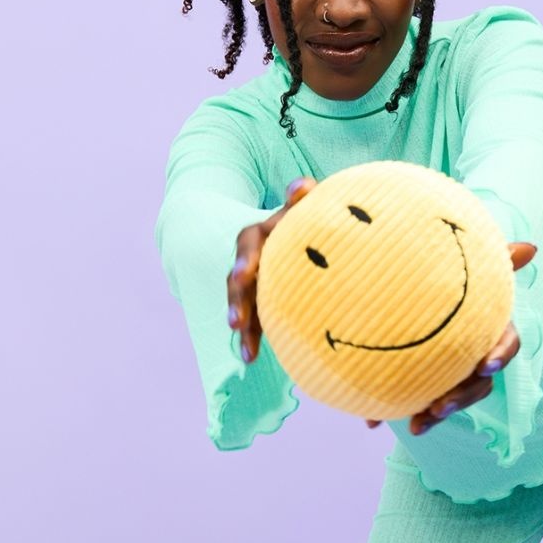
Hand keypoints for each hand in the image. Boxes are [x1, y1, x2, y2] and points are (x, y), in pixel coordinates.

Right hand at [226, 177, 316, 362]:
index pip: (249, 244)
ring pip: (242, 303)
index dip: (247, 259)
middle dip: (238, 301)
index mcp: (261, 235)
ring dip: (243, 324)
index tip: (247, 274)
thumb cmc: (306, 220)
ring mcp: (254, 283)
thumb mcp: (302, 210)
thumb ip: (302, 201)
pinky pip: (253, 321)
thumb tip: (303, 185)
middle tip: (236, 321)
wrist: (306, 237)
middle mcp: (252, 259)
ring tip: (245, 349)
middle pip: (238, 281)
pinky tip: (251, 357)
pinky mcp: (260, 302)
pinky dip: (252, 338)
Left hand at [365, 242, 536, 434]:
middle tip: (440, 407)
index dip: (499, 355)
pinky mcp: (424, 381)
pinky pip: (416, 401)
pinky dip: (397, 411)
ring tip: (417, 422)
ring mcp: (450, 371)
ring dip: (436, 413)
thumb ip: (499, 260)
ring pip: (451, 399)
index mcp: (490, 328)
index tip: (484, 365)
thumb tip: (532, 247)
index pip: (506, 344)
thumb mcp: (473, 267)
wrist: (408, 287)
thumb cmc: (454, 276)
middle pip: (478, 384)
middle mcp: (473, 354)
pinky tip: (374, 424)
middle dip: (461, 398)